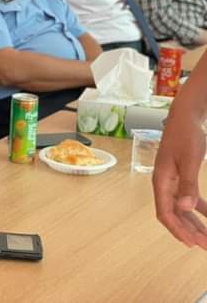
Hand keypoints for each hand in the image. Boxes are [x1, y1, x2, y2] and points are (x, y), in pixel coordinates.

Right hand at [153, 117, 206, 248]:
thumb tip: (185, 208)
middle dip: (188, 231)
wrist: (185, 118)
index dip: (178, 230)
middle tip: (206, 245)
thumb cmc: (186, 136)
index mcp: (161, 181)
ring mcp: (171, 181)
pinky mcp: (179, 177)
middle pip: (173, 214)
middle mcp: (164, 184)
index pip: (166, 213)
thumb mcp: (190, 160)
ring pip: (180, 209)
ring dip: (193, 223)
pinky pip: (186, 199)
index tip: (193, 243)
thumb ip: (187, 184)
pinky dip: (197, 210)